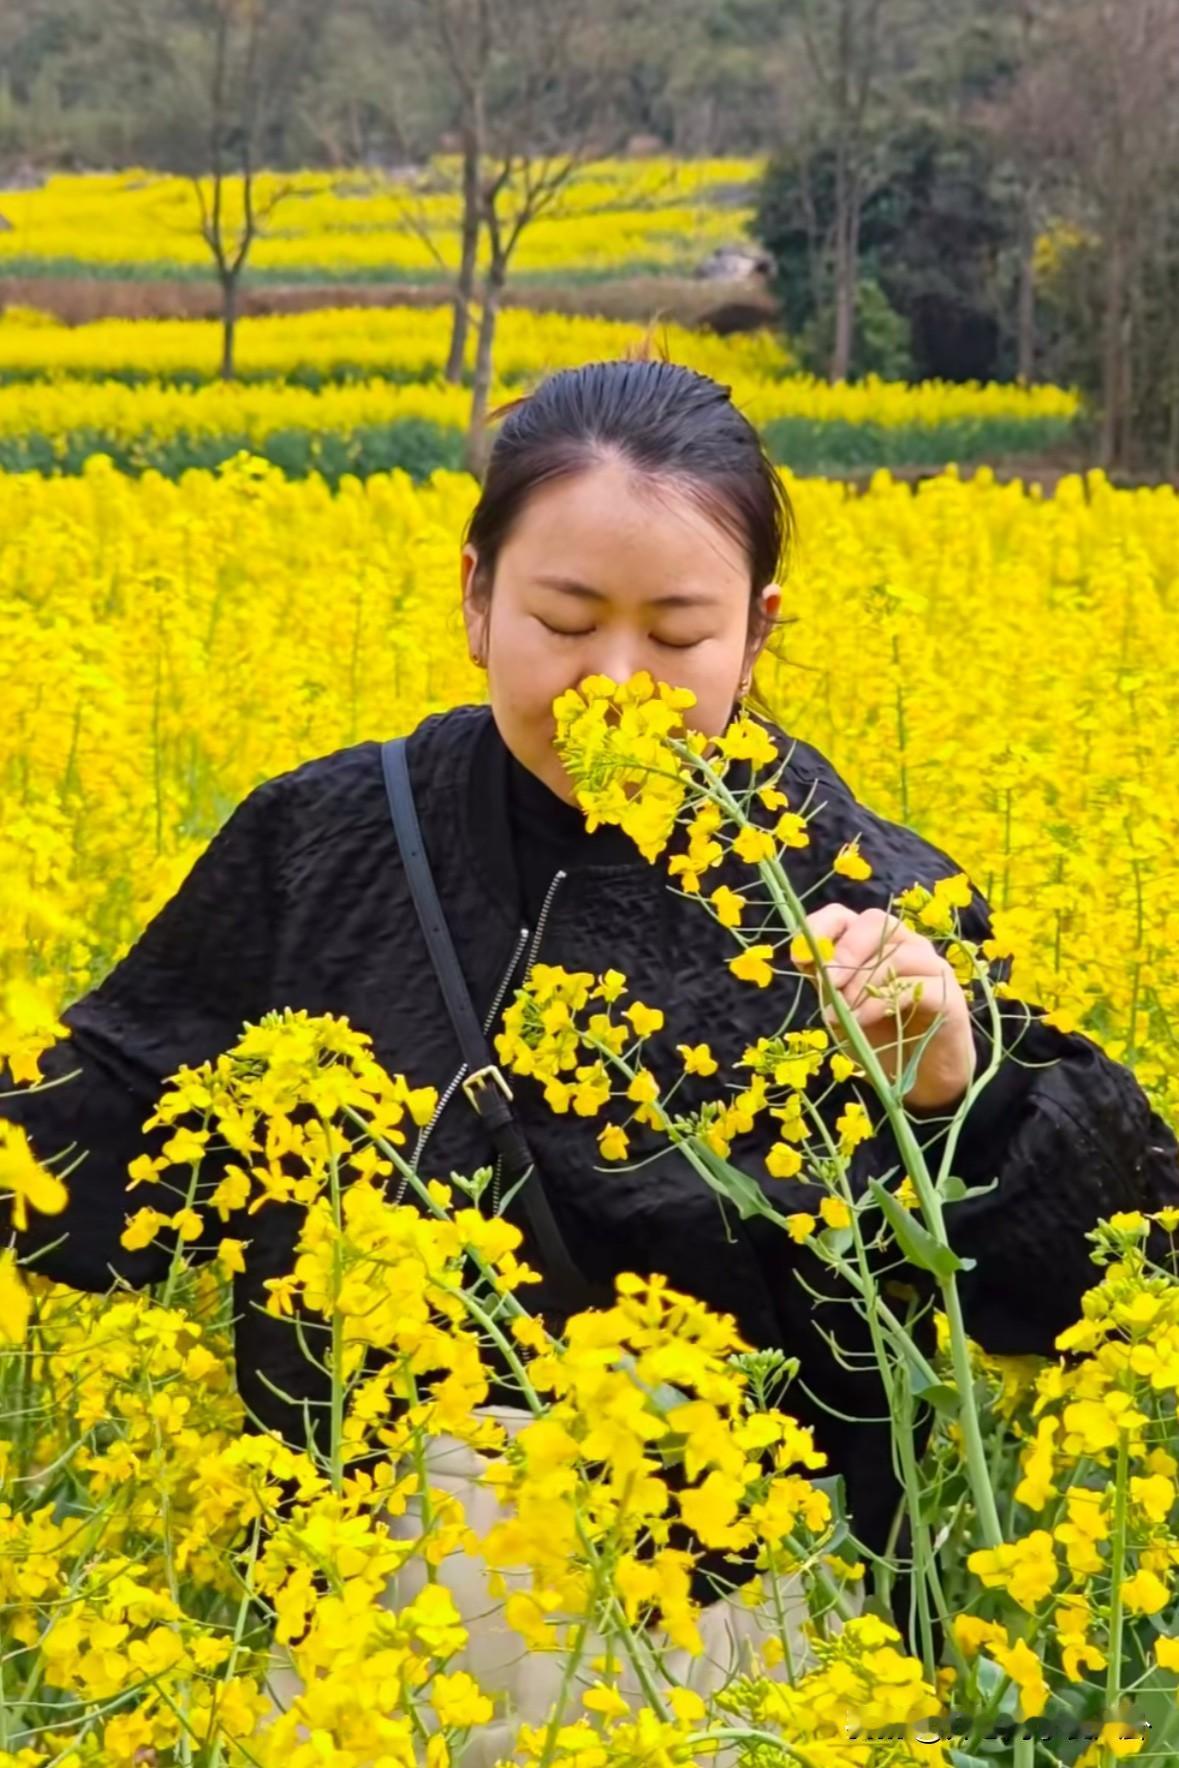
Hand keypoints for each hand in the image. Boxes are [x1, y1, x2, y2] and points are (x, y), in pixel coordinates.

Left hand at [794, 903, 976, 1112]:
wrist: (921, 1077)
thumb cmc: (881, 1037)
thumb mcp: (841, 1009)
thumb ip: (826, 982)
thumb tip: (805, 955)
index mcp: (874, 944)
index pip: (846, 915)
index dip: (821, 927)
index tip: (801, 956)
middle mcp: (906, 945)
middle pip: (876, 921)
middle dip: (847, 950)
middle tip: (829, 982)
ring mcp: (931, 967)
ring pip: (897, 953)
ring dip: (862, 982)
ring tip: (843, 1014)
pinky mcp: (949, 995)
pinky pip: (916, 985)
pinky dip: (881, 1002)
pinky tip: (862, 1020)